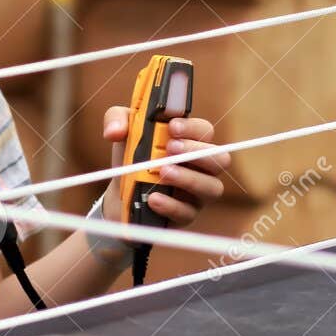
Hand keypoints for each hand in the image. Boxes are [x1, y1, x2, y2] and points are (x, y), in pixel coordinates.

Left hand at [99, 108, 227, 228]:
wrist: (119, 195)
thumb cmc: (129, 158)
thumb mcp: (121, 133)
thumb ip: (116, 120)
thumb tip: (114, 131)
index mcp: (189, 142)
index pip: (205, 130)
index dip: (192, 128)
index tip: (171, 127)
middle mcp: (200, 167)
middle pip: (220, 158)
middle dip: (196, 151)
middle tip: (170, 148)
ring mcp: (196, 193)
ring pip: (212, 187)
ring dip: (189, 178)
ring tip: (162, 173)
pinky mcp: (185, 215)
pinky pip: (188, 213)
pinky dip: (171, 205)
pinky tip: (153, 199)